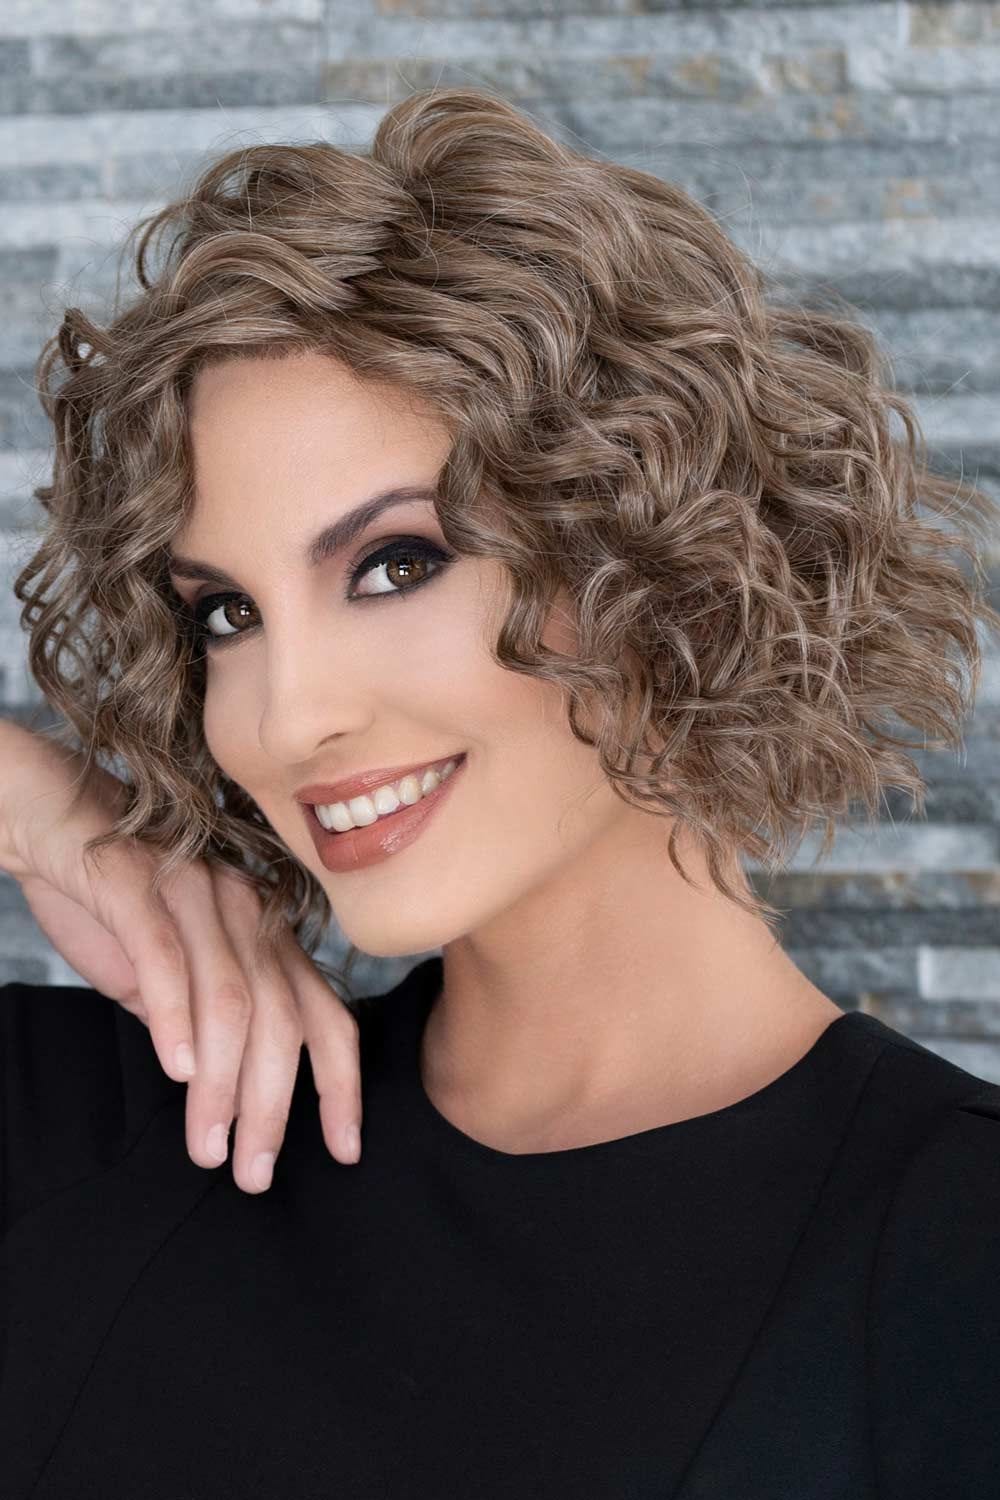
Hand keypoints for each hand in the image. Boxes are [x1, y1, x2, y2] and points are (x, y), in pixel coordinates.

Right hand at [0, 723, 362, 1190]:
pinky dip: (178, 1016)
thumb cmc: (115, 904)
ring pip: (233, 1000)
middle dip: (273, 1107)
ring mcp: (199, 896)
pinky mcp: (140, 886)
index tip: (343, 1150)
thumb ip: (206, 1021)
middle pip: (284, 1021)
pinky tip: (178, 1069)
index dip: (342, 1086)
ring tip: (208, 1144)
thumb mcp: (174, 976)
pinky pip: (169, 956)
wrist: (53, 822)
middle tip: (252, 1173)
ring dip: (224, 1084)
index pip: (328, 1015)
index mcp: (267, 935)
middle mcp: (247, 912)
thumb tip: (225, 1090)